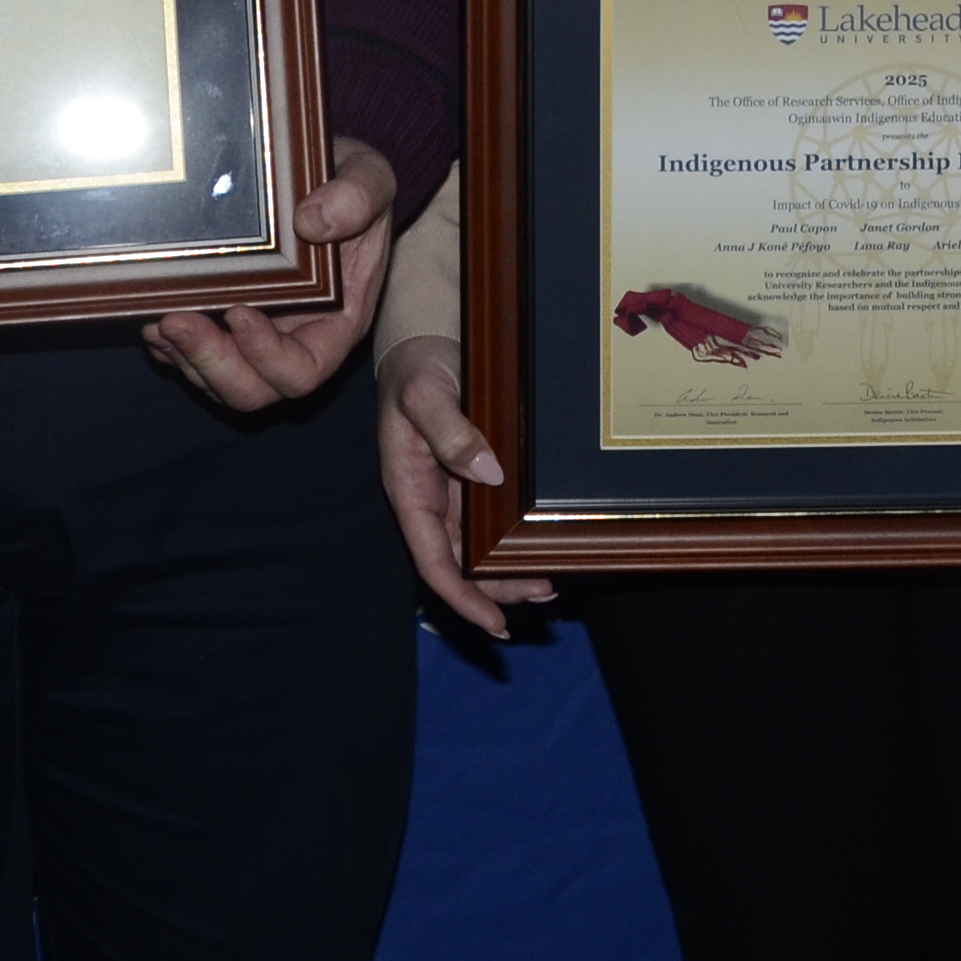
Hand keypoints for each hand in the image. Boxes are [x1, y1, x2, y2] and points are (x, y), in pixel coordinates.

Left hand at [144, 138, 399, 411]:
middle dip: (210, 363)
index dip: (267, 355)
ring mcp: (256, 336)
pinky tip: (150, 316)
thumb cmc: (350, 184)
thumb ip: (358, 196)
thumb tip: (313, 222)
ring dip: (184, 357)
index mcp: (337, 322)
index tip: (238, 311)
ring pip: (216, 380)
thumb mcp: (370, 177)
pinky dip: (168, 348)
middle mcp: (295, 340)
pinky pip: (191, 358)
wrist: (323, 175)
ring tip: (158, 317)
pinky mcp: (223, 323)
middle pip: (252, 389)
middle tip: (176, 320)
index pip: (303, 371)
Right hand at [375, 334, 554, 638]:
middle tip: (544, 593)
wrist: (425, 338)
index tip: (495, 622)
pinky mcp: (474, 473)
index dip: (462, 597)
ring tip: (550, 581)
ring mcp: (453, 489)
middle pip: (462, 562)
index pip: (433, 561)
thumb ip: (450, 432)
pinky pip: (493, 516)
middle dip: (498, 588)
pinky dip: (514, 535)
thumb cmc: (416, 367)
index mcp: (409, 489)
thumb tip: (488, 473)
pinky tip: (540, 541)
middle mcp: (432, 498)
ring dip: (510, 568)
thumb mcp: (425, 394)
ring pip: (480, 545)